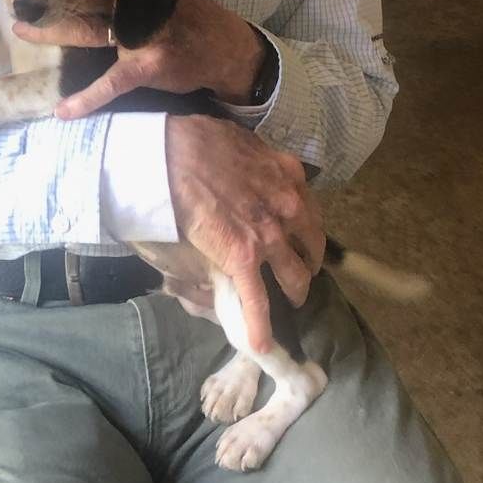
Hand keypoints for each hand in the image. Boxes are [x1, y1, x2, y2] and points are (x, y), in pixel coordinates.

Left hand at [13, 0, 261, 117]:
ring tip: (23, 31)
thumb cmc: (193, 24)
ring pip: (87, 32)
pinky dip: (85, 98)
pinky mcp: (147, 65)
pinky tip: (64, 111)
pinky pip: (110, 83)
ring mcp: (140, 36)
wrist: (228, 50)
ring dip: (52, 31)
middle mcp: (136, 5)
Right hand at [166, 113, 322, 351]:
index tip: (298, 236)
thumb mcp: (241, 139)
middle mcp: (288, 208)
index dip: (305, 227)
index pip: (309, 210)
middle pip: (311, 246)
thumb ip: (256, 157)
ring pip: (294, 276)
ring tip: (290, 301)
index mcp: (288, 177)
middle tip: (299, 270)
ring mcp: (269, 237)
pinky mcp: (243, 260)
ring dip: (294, 291)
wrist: (171, 156)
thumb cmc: (196, 141)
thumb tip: (250, 163)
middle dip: (308, 261)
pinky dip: (260, 324)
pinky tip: (261, 343)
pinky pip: (257, 300)